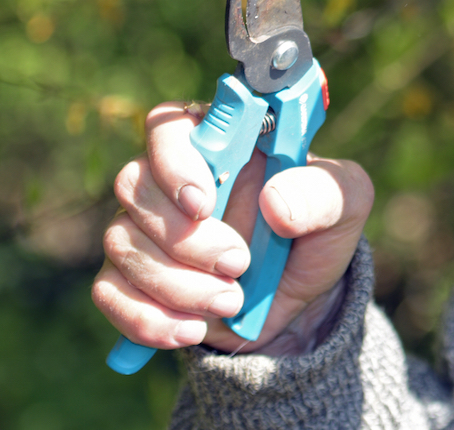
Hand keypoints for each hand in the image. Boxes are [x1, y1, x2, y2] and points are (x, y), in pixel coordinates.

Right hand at [92, 101, 373, 355]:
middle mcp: (170, 179)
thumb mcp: (344, 203)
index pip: (168, 124)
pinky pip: (110, 293)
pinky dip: (148, 318)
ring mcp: (143, 229)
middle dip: (186, 237)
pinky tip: (192, 329)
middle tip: (238, 264)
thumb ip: (322, 192)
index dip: (174, 159)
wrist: (301, 299)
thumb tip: (274, 202)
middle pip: (135, 185)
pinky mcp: (131, 279)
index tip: (203, 202)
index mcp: (219, 141)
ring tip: (232, 300)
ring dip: (176, 283)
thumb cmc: (317, 229)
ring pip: (122, 243)